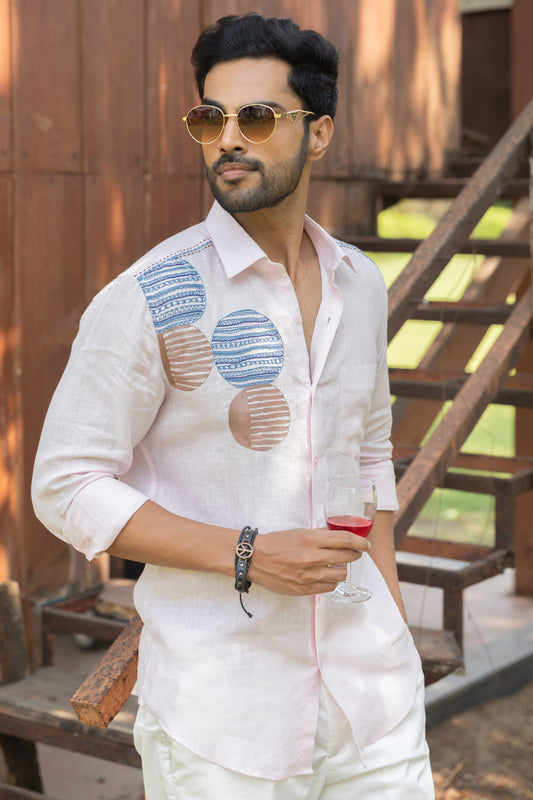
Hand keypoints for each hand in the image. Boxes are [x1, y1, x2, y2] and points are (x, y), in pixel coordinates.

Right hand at [247, 527, 370, 595]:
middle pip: (347, 557)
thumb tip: (339, 534)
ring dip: (342, 569)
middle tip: (355, 553)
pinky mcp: (304, 589)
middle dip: (355, 554)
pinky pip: (329, 587)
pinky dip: (331, 581)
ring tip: (336, 565)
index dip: (360, 542)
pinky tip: (326, 575)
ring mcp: (309, 575)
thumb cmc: (276, 543)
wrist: (255, 559)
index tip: (366, 544)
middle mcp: (312, 557)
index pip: (345, 540)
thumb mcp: (299, 532)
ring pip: (341, 574)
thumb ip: (320, 534)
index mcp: (310, 539)